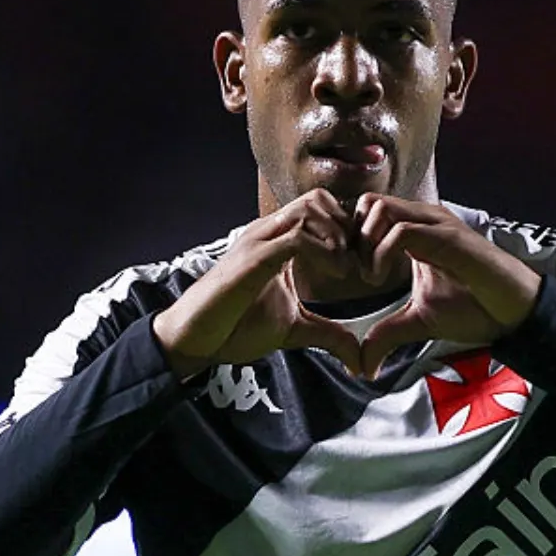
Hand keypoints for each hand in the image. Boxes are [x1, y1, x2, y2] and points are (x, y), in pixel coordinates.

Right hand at [152, 189, 364, 378]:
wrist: (196, 339)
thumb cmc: (235, 327)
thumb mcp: (294, 329)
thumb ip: (327, 334)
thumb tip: (357, 357)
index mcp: (276, 241)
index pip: (319, 208)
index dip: (346, 230)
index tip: (360, 263)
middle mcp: (268, 232)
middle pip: (317, 198)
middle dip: (346, 226)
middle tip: (356, 261)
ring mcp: (259, 241)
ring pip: (309, 208)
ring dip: (337, 235)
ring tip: (345, 268)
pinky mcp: (254, 258)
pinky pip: (297, 237)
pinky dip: (325, 251)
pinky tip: (335, 275)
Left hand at [354, 195, 542, 373]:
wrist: (515, 313)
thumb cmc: (475, 309)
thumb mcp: (419, 322)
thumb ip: (387, 334)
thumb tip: (363, 364)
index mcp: (415, 231)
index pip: (367, 212)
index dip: (350, 239)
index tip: (350, 273)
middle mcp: (423, 220)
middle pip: (367, 201)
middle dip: (352, 236)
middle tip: (356, 272)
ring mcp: (436, 225)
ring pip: (380, 207)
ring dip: (365, 242)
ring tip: (371, 276)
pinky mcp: (448, 237)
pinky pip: (402, 230)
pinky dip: (381, 253)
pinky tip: (381, 278)